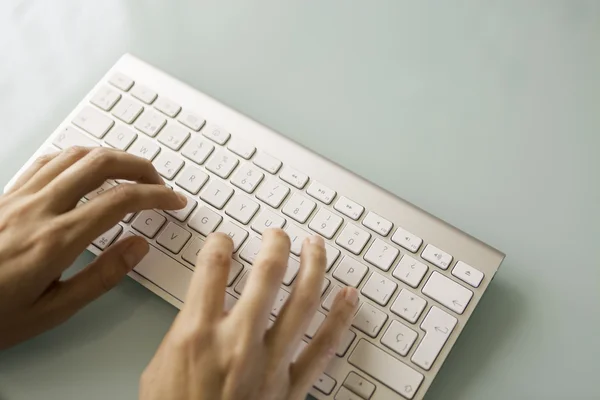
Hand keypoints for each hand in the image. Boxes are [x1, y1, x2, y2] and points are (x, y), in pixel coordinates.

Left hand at [0, 146, 185, 348]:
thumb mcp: (52, 311)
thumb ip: (101, 277)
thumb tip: (138, 247)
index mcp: (56, 241)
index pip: (121, 201)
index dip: (156, 196)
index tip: (174, 201)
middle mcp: (39, 209)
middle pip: (101, 164)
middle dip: (141, 166)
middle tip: (159, 182)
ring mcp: (19, 197)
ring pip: (75, 155)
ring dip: (111, 157)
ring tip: (131, 172)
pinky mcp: (6, 195)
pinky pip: (48, 160)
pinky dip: (78, 157)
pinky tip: (87, 168)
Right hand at [140, 229, 358, 399]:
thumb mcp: (160, 366)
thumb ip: (186, 327)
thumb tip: (205, 301)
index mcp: (197, 333)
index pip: (213, 265)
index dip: (220, 242)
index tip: (225, 240)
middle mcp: (238, 342)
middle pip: (267, 273)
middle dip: (276, 244)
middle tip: (278, 234)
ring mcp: (270, 364)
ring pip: (304, 301)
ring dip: (314, 266)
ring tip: (316, 247)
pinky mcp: (291, 388)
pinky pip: (325, 348)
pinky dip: (341, 319)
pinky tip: (348, 297)